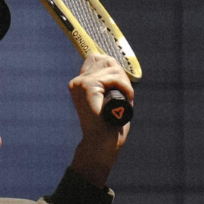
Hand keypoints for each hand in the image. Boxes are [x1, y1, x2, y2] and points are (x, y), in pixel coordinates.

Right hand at [67, 54, 132, 186]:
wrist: (101, 145)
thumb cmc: (108, 127)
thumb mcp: (110, 100)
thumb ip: (110, 83)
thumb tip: (116, 64)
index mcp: (79, 85)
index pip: (96, 58)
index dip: (112, 67)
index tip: (122, 86)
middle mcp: (76, 82)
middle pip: (106, 60)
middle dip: (121, 74)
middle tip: (127, 94)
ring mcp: (80, 83)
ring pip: (111, 67)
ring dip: (124, 82)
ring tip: (126, 99)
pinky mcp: (87, 87)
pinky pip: (113, 77)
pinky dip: (124, 87)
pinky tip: (126, 99)